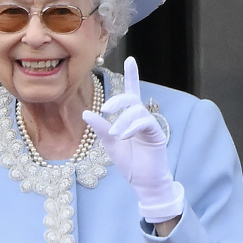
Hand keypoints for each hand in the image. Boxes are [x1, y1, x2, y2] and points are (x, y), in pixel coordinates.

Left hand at [82, 56, 184, 222]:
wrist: (144, 183)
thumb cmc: (129, 163)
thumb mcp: (110, 143)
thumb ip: (100, 128)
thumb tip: (86, 112)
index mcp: (130, 117)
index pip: (131, 92)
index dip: (132, 75)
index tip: (130, 59)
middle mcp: (141, 117)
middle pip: (131, 98)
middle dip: (117, 100)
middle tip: (105, 109)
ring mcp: (150, 125)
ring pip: (136, 110)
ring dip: (123, 120)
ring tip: (116, 134)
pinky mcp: (156, 135)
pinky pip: (145, 122)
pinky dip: (132, 127)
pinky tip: (124, 136)